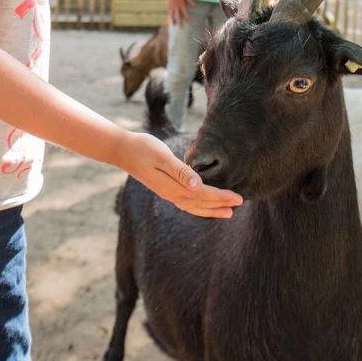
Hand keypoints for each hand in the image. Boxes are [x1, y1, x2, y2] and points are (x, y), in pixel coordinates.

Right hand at [113, 131, 242, 217]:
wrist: (122, 150)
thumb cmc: (143, 148)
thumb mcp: (163, 157)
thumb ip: (180, 172)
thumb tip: (197, 186)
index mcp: (173, 187)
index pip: (203, 195)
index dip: (222, 197)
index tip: (238, 198)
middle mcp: (171, 194)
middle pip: (201, 203)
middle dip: (220, 205)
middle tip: (239, 205)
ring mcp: (166, 193)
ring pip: (193, 206)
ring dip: (211, 209)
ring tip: (227, 211)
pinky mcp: (164, 188)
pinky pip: (186, 202)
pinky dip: (198, 206)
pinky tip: (203, 205)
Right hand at [163, 0, 194, 25]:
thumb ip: (190, 0)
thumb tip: (195, 5)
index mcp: (181, 4)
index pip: (184, 12)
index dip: (187, 16)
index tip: (189, 21)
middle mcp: (176, 6)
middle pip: (178, 15)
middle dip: (179, 21)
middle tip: (180, 27)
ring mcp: (171, 6)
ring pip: (172, 15)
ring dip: (172, 20)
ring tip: (173, 25)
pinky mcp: (168, 5)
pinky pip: (169, 12)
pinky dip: (169, 16)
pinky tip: (169, 19)